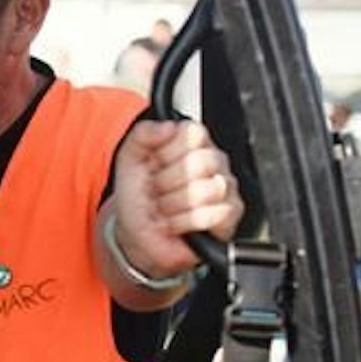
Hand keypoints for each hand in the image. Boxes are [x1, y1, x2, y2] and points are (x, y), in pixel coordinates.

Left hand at [108, 119, 243, 280]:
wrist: (136, 235)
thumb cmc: (138, 197)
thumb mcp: (129, 159)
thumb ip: (143, 134)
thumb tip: (167, 126)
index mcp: (191, 143)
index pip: (193, 132)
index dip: (166, 153)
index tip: (153, 165)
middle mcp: (213, 161)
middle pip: (201, 161)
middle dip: (167, 182)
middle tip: (158, 191)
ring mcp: (225, 187)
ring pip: (206, 189)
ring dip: (173, 205)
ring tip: (166, 208)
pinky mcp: (230, 214)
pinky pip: (213, 214)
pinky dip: (184, 223)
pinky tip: (176, 223)